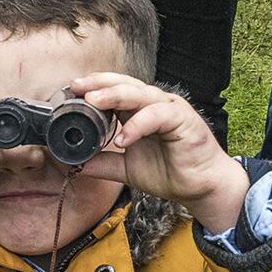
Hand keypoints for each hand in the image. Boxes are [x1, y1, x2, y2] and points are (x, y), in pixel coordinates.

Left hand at [72, 73, 249, 234]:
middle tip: (77, 87)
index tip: (71, 91)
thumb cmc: (171, 172)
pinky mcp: (183, 118)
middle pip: (124, 84)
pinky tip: (123, 139)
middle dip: (99, 83)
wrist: (201, 188)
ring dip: (114, 95)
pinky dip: (138, 125)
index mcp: (140, 111)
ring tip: (93, 101)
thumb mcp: (128, 170)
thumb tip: (77, 165)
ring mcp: (169, 108)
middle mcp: (154, 104)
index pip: (114, 89)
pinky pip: (157, 115)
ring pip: (139, 94)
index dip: (94, 87)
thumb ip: (105, 164)